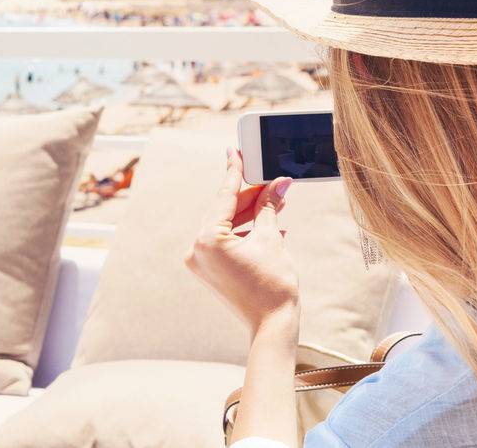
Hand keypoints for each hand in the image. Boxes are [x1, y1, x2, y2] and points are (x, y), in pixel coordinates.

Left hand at [185, 149, 298, 331]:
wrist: (272, 325)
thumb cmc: (273, 284)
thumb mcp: (270, 237)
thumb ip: (269, 206)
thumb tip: (279, 183)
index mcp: (206, 240)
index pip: (223, 196)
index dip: (234, 171)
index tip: (236, 151)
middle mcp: (196, 250)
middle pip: (225, 211)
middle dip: (251, 196)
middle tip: (273, 180)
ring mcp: (201, 263)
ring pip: (227, 226)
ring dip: (251, 214)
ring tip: (277, 202)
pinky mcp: (210, 271)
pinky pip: (226, 241)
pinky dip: (245, 232)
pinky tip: (269, 225)